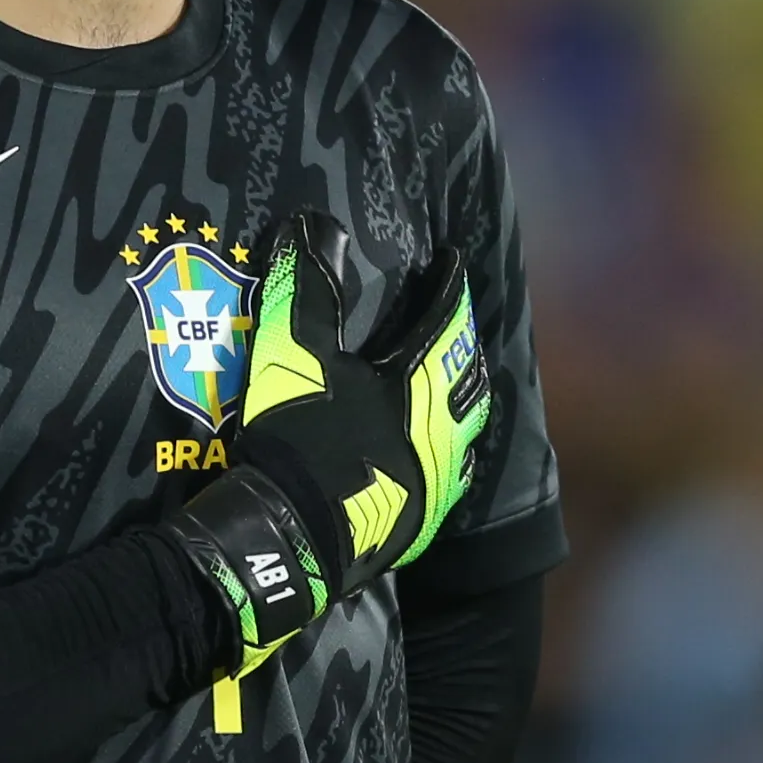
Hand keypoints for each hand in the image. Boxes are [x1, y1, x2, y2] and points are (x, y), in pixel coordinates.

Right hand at [164, 210, 490, 677]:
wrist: (292, 539)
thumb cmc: (297, 439)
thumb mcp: (292, 354)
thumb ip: (306, 288)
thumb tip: (315, 224)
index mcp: (418, 384)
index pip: (445, 320)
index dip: (449, 286)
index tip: (451, 260)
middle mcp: (443, 428)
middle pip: (468, 371)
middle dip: (462, 336)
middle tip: (452, 314)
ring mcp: (440, 478)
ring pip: (470, 423)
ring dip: (464, 389)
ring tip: (453, 373)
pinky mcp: (425, 516)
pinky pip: (457, 470)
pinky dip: (456, 444)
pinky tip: (444, 445)